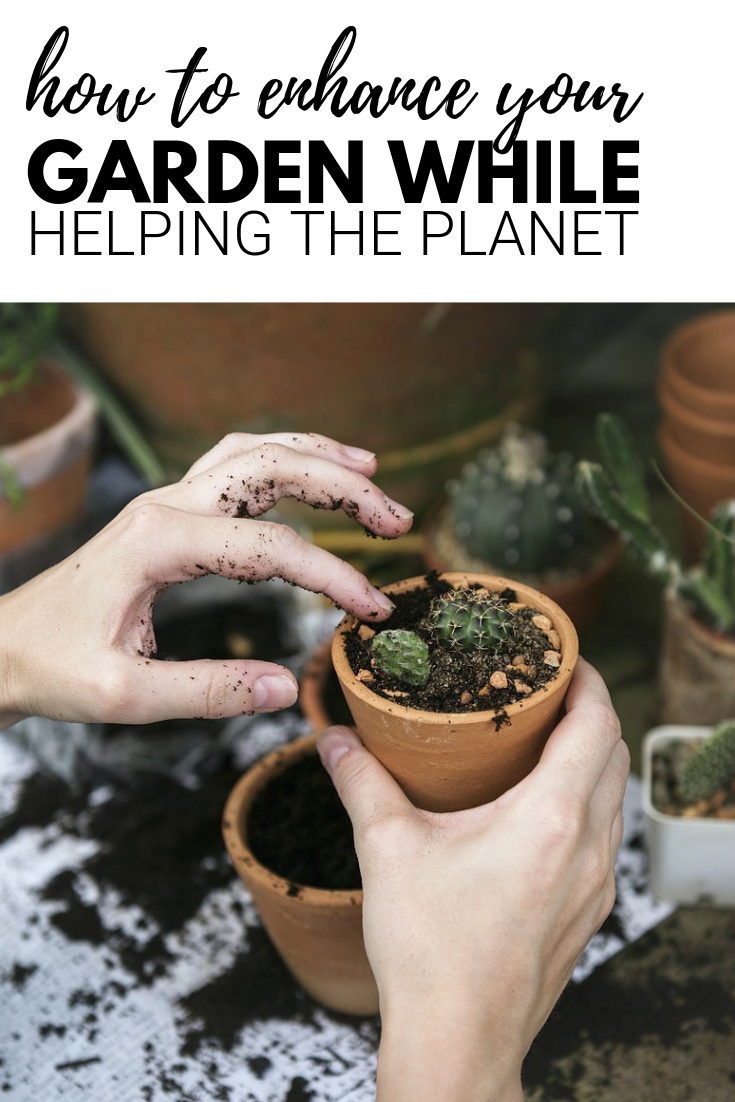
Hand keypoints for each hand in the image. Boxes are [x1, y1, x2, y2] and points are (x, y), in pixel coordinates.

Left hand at [0, 432, 412, 728]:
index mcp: (159, 542)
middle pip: (272, 468)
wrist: (1, 645)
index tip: (372, 612)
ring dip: (317, 456)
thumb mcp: (126, 696)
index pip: (272, 548)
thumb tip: (286, 688)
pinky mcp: (167, 512)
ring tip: (371, 470)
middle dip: (343, 486)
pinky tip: (309, 472)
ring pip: (254, 452)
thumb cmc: (53, 668)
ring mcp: (165, 501)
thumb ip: (209, 691)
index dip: (333, 577)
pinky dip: (282, 459)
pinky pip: (233, 466)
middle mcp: (165, 505)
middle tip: (397, 519)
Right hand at [317, 658, 628, 1101]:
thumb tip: (333, 738)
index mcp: (551, 818)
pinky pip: (605, 837)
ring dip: (591, 758)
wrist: (458, 1043)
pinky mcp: (588, 913)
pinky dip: (587, 803)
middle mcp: (589, 847)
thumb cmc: (429, 951)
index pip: (597, 724)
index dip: (587, 680)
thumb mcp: (387, 849)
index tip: (563, 657)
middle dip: (590, 712)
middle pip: (614, 754)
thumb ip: (360, 782)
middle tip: (546, 691)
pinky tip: (541, 809)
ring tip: (544, 741)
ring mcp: (596, 885)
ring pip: (614, 798)